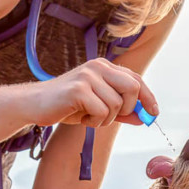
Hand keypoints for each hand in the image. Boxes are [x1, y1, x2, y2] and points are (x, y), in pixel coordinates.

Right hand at [37, 57, 157, 127]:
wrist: (35, 105)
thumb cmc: (67, 106)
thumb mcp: (98, 107)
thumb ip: (121, 111)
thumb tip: (144, 118)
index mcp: (105, 67)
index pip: (136, 79)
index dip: (148, 98)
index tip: (153, 113)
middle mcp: (98, 67)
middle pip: (133, 88)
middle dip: (128, 108)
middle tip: (112, 117)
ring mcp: (88, 76)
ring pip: (117, 104)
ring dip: (106, 119)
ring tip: (90, 118)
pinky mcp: (78, 89)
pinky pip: (102, 111)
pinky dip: (95, 122)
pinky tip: (82, 119)